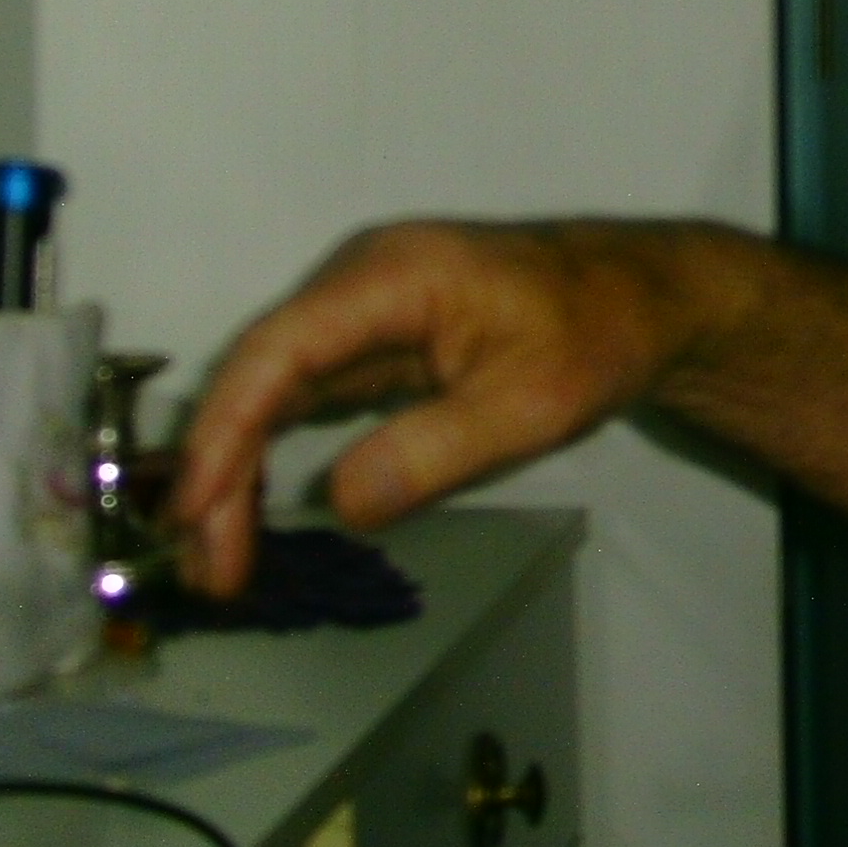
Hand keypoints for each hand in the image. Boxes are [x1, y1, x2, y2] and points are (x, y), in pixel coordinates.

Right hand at [170, 220, 693, 596]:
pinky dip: (275, 454)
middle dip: (221, 471)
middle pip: (262, 375)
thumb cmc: (599, 334)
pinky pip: (306, 397)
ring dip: (240, 471)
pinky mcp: (378, 342)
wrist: (649, 296)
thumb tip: (342, 504)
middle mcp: (360, 283)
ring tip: (219, 561)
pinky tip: (255, 513)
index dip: (226, 431)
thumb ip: (436, 451)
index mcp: (391, 277)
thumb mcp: (533, 404)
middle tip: (209, 569)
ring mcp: (365, 310)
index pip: (278, 352)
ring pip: (275, 390)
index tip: (197, 510)